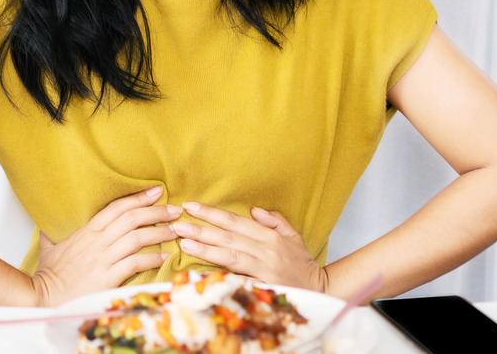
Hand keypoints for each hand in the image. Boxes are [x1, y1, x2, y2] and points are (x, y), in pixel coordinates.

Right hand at [30, 186, 181, 305]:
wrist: (43, 298)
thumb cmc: (49, 276)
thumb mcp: (49, 248)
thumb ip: (51, 234)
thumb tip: (46, 227)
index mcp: (87, 231)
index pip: (117, 207)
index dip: (138, 197)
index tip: (156, 191)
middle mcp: (97, 242)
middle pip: (132, 219)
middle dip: (157, 212)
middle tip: (175, 210)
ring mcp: (103, 259)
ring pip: (137, 238)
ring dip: (160, 233)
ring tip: (176, 231)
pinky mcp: (108, 278)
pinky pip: (135, 263)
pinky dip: (152, 259)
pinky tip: (164, 257)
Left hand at [171, 202, 327, 291]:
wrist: (318, 290)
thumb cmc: (301, 263)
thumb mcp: (293, 236)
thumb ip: (274, 221)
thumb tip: (254, 210)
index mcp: (269, 235)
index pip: (234, 221)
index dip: (211, 213)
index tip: (190, 206)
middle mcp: (265, 249)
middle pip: (227, 237)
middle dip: (201, 230)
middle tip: (178, 224)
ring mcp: (263, 268)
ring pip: (229, 256)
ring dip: (204, 249)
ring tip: (183, 243)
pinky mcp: (262, 286)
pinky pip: (236, 278)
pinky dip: (219, 274)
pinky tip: (200, 271)